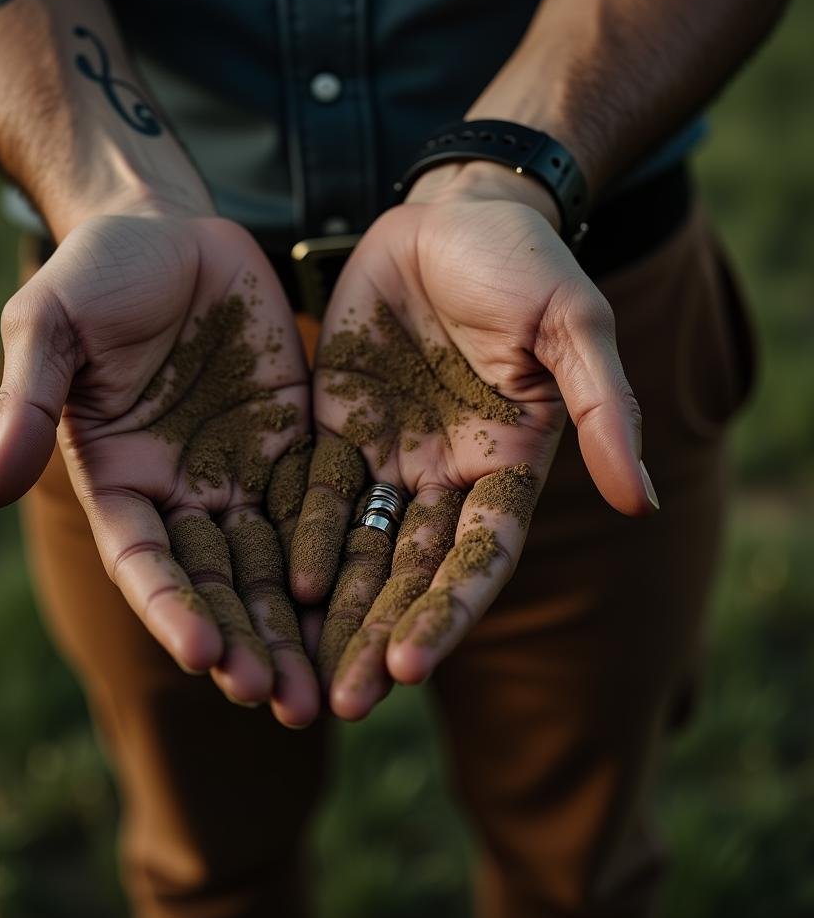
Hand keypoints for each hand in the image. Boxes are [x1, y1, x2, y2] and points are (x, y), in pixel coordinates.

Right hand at [0, 207, 319, 727]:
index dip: (173, 607)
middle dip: (249, 642)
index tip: (206, 653)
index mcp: (118, 477)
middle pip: (217, 581)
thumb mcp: (50, 325)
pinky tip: (373, 602)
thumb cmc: (96, 272)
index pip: (146, 560)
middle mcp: (180, 490)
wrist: (169, 229)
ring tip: (330, 686)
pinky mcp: (292, 444)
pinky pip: (323, 507)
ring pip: (274, 562)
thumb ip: (28, 406)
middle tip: (288, 703)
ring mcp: (240, 472)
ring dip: (298, 626)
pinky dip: (342, 557)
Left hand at [290, 162, 658, 719]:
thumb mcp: (570, 322)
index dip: (446, 611)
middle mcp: (447, 473)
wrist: (449, 213)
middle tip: (342, 704)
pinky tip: (276, 586)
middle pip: (412, 572)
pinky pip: (314, 492)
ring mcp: (390, 454)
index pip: (477, 556)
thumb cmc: (522, 260)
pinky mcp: (337, 425)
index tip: (410, 668)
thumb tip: (641, 499)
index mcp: (507, 461)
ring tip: (299, 672)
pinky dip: (300, 538)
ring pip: (361, 547)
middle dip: (379, 636)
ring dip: (334, 611)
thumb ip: (602, 406)